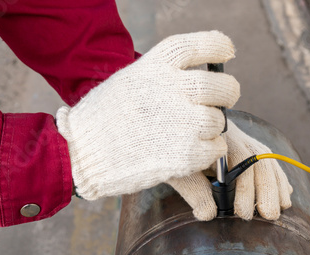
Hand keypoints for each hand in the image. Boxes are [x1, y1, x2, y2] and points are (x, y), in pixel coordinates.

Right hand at [56, 31, 239, 199]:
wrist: (82, 152)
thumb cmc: (104, 117)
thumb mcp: (131, 79)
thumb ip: (165, 76)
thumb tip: (198, 82)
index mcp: (158, 64)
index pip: (204, 46)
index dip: (221, 48)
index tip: (228, 53)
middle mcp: (173, 88)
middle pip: (223, 86)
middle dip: (227, 94)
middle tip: (221, 101)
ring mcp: (182, 121)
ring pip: (220, 121)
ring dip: (211, 128)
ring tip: (190, 133)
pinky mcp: (185, 153)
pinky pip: (216, 148)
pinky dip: (208, 151)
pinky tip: (188, 151)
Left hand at [167, 120, 292, 219]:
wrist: (177, 127)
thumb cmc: (177, 151)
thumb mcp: (180, 171)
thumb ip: (194, 191)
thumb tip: (208, 214)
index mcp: (218, 139)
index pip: (240, 161)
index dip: (245, 189)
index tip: (242, 213)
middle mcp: (237, 138)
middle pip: (260, 161)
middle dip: (267, 191)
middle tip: (268, 216)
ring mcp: (246, 141)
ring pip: (269, 162)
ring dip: (276, 187)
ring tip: (279, 211)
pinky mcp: (251, 148)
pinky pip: (270, 163)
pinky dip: (279, 180)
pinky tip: (284, 196)